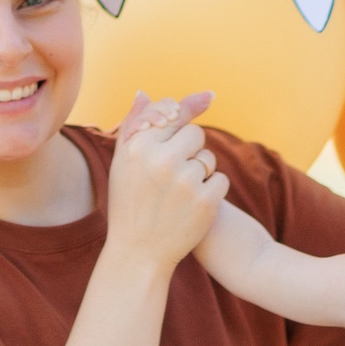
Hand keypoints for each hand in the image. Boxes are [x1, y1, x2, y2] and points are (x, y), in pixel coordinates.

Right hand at [105, 92, 226, 269]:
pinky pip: (221, 180)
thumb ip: (134, 126)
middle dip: (191, 150)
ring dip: (202, 172)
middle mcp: (161, 160)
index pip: (174, 116)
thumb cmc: (129, 203)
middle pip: (196, 134)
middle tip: (174, 174)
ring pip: (209, 158)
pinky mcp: (206, 201)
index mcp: (138, 146)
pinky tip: (193, 207)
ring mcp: (185, 181)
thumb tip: (145, 92)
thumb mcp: (123, 164)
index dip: (182, 120)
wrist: (138, 253)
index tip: (204, 103)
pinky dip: (212, 192)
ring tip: (179, 195)